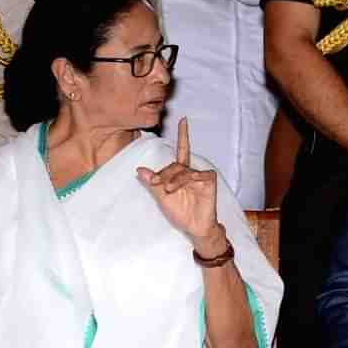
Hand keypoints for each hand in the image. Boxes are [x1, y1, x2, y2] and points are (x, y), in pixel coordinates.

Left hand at [137, 118, 221, 247]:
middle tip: (157, 183)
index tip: (184, 119)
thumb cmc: (180, 213)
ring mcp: (201, 177)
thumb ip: (153, 183)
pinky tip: (191, 180)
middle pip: (177, 165)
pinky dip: (195, 177)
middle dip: (165, 173)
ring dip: (176, 179)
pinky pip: (203, 175)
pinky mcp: (209, 184)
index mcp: (180, 173)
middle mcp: (191, 172)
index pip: (182, 150)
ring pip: (186, 171)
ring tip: (168, 190)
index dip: (184, 135)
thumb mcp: (162, 198)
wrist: (194, 228)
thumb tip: (139, 169)